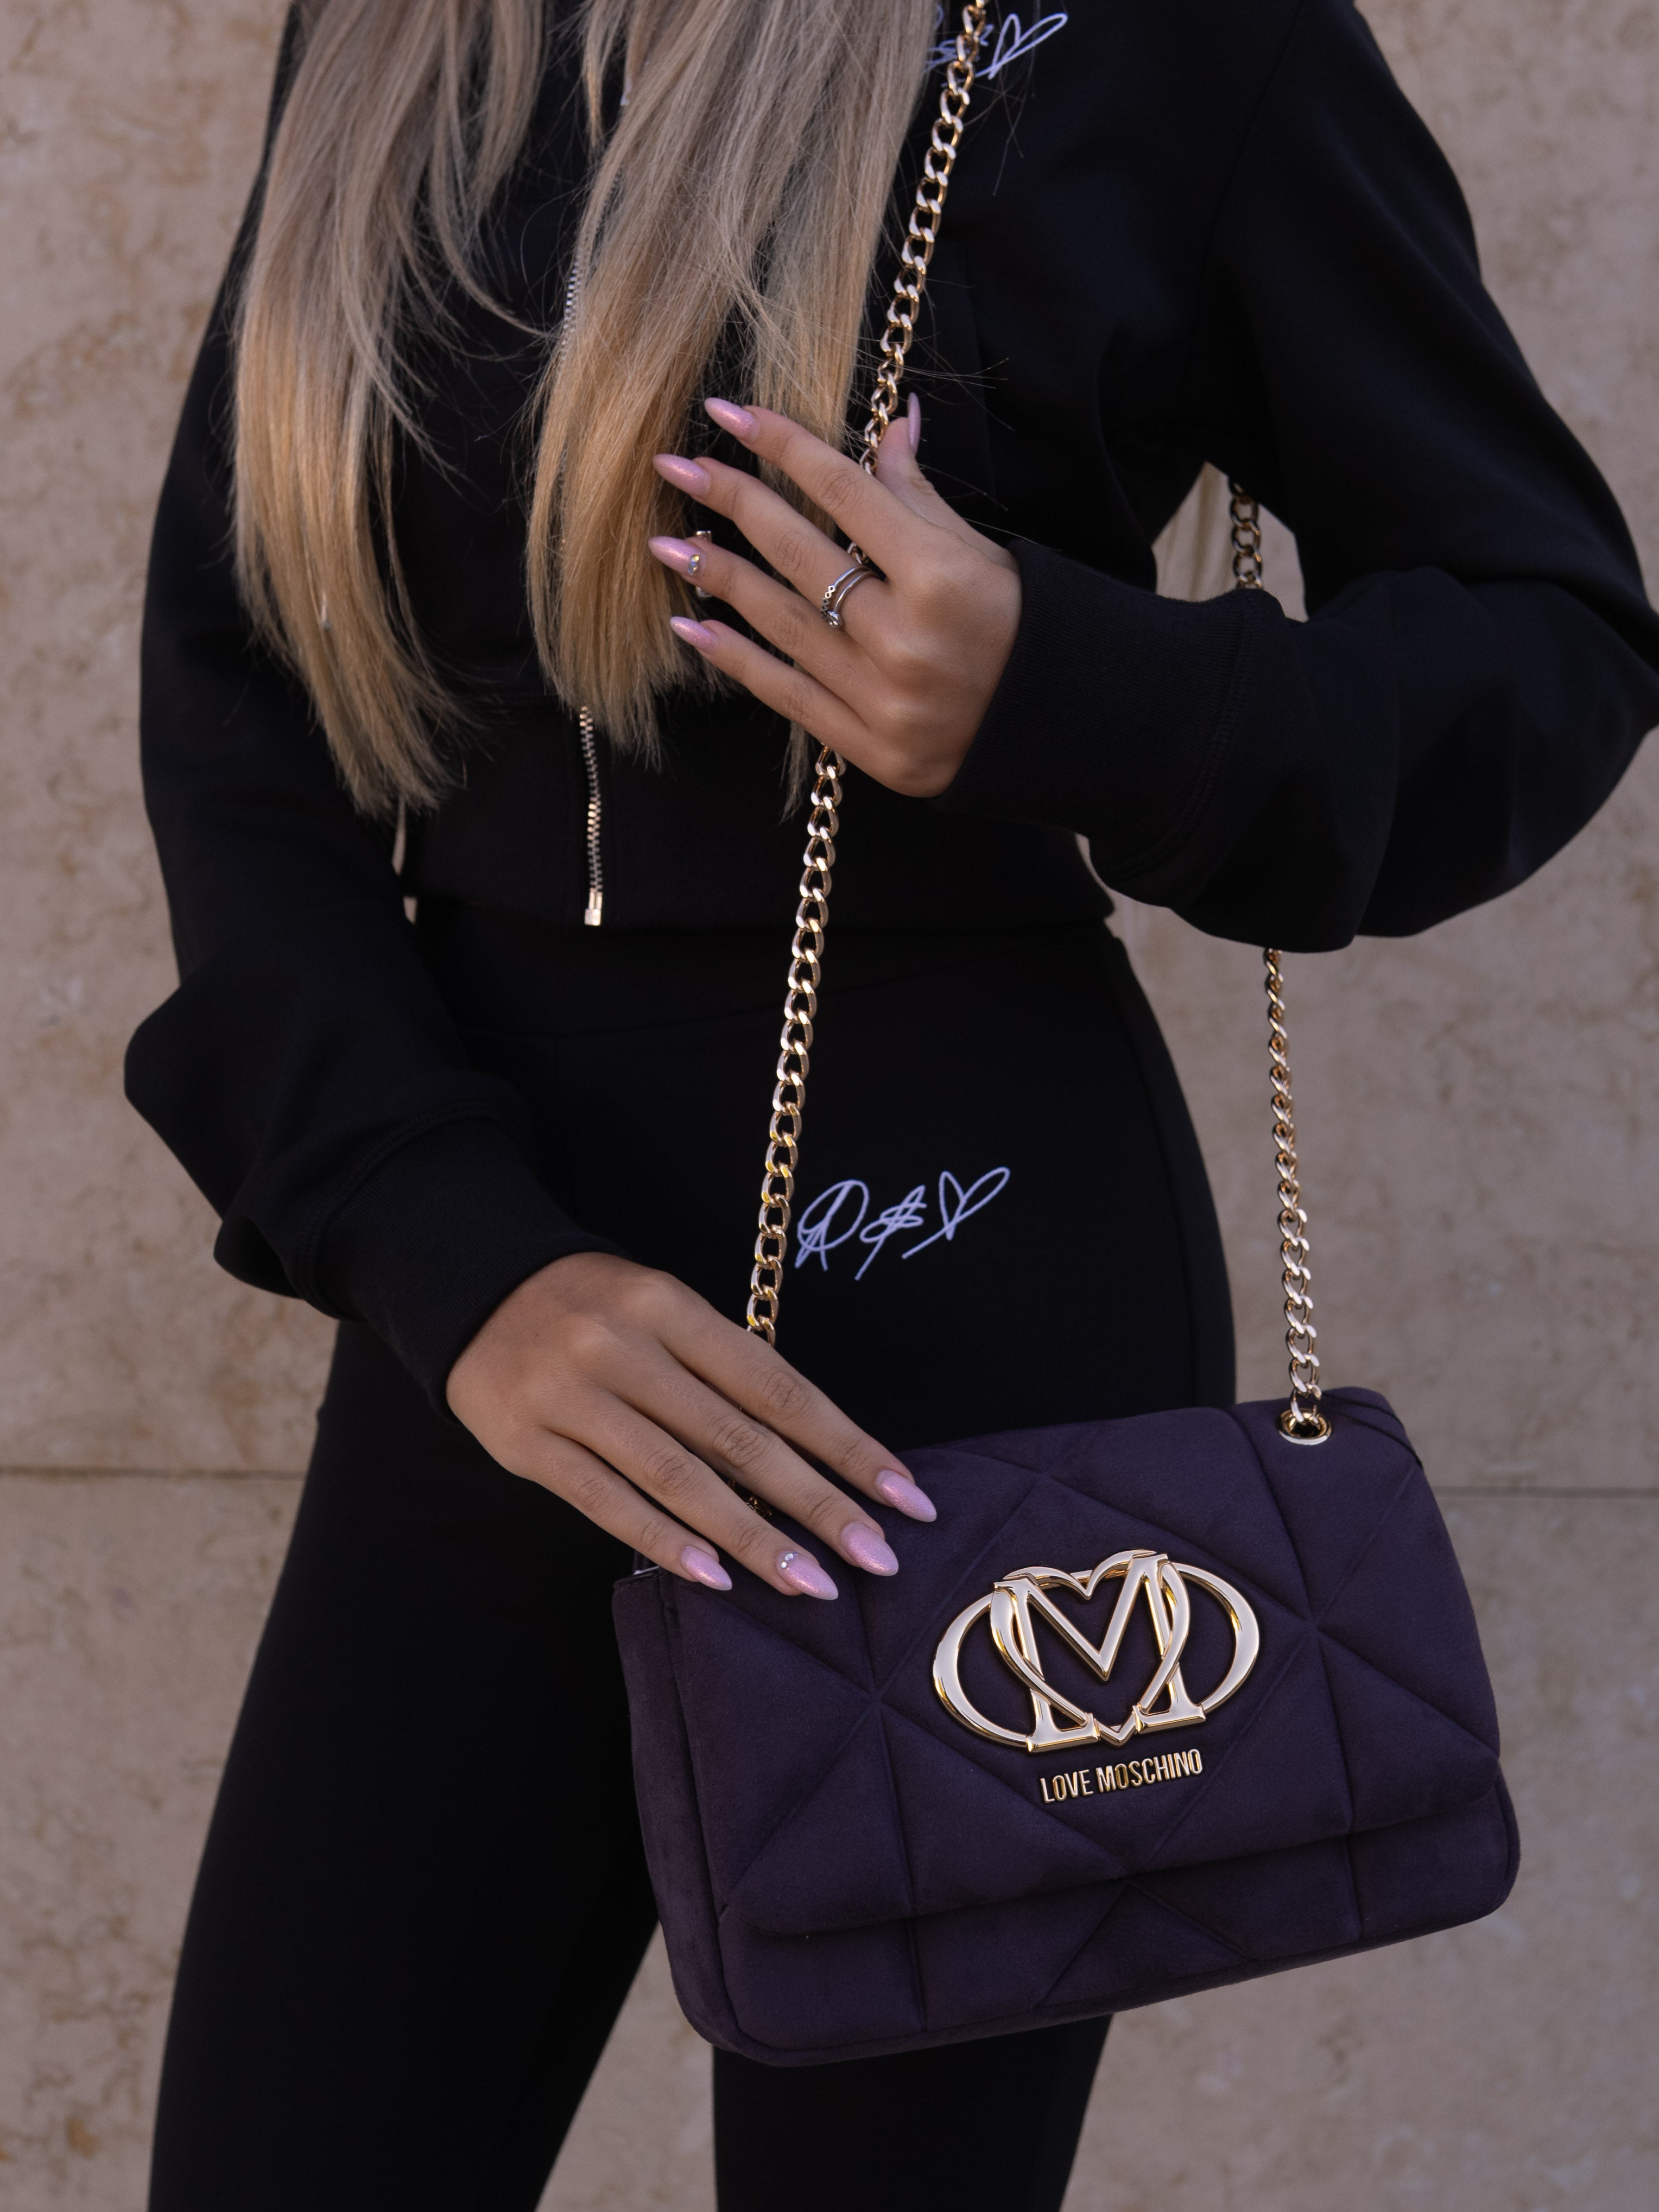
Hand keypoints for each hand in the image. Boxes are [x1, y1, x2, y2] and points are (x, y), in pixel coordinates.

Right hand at [446, 1250, 937, 1595]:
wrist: (472, 1288)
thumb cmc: (595, 1308)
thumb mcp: (662, 1310)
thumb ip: (721, 1372)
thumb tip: (810, 1457)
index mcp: (671, 1306)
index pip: (777, 1386)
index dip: (846, 1444)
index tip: (903, 1494)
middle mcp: (626, 1348)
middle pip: (739, 1438)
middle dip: (817, 1503)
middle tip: (878, 1558)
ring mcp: (573, 1397)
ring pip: (679, 1478)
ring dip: (753, 1538)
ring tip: (812, 1585)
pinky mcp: (528, 1444)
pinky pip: (606, 1502)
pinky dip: (663, 1541)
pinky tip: (714, 1577)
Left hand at [648, 395, 1020, 797]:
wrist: (1060, 734)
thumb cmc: (1026, 631)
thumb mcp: (983, 555)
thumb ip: (920, 498)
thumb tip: (887, 423)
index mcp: (943, 576)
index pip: (844, 493)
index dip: (781, 447)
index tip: (726, 413)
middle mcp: (906, 637)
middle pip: (800, 554)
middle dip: (731, 502)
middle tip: (672, 466)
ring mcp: (882, 698)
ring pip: (782, 622)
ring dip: (717, 577)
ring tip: (666, 542)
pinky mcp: (868, 747)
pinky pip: (785, 693)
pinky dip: (735, 658)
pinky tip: (690, 626)